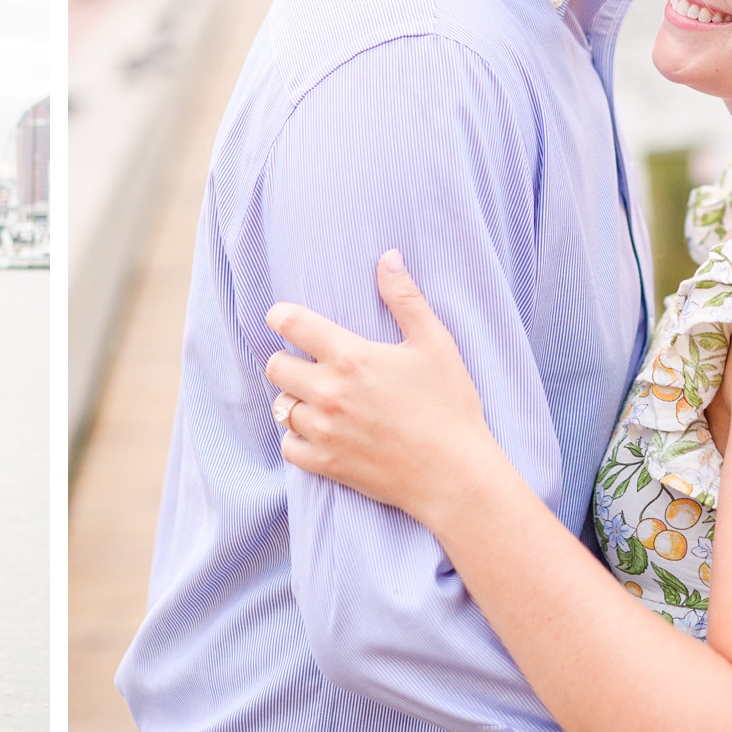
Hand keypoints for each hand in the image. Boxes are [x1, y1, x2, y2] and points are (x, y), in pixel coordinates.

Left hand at [264, 250, 492, 522]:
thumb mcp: (435, 344)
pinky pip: (288, 446)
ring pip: (281, 407)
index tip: (283, 318)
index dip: (281, 316)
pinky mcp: (327, 464)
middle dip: (287, 360)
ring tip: (317, 399)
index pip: (291, 324)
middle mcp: (329, 392)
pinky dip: (297, 438)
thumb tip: (388, 256)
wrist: (456, 475)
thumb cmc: (450, 406)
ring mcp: (325, 431)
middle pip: (276, 366)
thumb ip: (406, 298)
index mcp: (351, 357)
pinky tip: (317, 432)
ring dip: (295, 399)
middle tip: (308, 363)